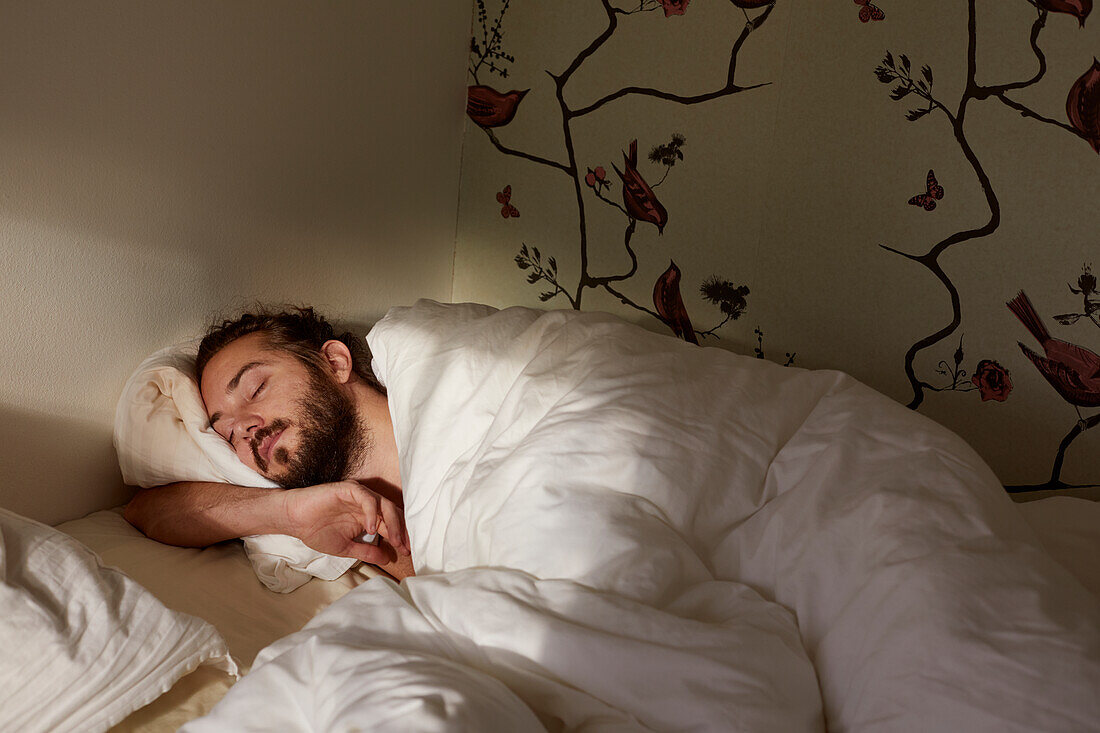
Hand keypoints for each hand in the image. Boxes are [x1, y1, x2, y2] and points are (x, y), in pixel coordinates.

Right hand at [280, 481, 410, 565]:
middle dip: (402, 531)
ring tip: (393, 539)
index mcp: (368, 517)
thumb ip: (366, 552)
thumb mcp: (346, 548)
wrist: (294, 520)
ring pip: (384, 504)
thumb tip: (387, 559)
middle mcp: (367, 505)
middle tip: (404, 547)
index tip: (407, 552)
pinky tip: (370, 528)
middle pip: (393, 514)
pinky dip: (372, 512)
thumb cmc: (316, 531)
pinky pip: (367, 498)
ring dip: (392, 522)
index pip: (391, 525)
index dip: (401, 537)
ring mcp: (359, 496)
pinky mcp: (349, 489)